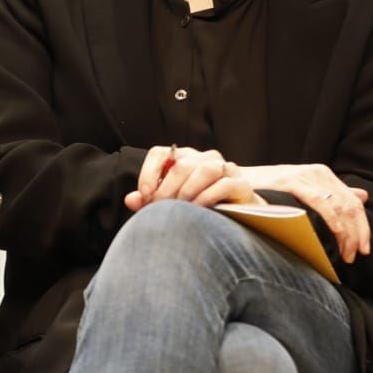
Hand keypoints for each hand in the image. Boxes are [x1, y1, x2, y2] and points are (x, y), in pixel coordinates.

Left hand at [124, 145, 267, 211]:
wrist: (237, 218)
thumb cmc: (200, 208)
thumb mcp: (172, 203)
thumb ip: (151, 200)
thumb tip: (131, 199)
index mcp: (183, 158)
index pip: (160, 154)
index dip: (149, 173)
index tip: (145, 195)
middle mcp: (203, 158)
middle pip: (181, 165)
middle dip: (167, 189)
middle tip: (161, 209)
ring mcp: (225, 168)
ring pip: (205, 169)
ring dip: (188, 191)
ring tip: (182, 208)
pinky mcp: (240, 183)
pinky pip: (223, 184)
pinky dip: (208, 197)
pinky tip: (199, 209)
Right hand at [242, 162, 370, 263]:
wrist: (236, 181)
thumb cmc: (267, 191)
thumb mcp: (303, 191)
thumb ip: (332, 194)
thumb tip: (364, 197)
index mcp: (323, 175)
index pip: (353, 202)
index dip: (363, 227)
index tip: (364, 250)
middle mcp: (318, 173)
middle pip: (350, 205)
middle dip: (357, 234)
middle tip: (354, 256)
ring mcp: (305, 176)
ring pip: (339, 205)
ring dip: (347, 233)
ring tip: (345, 253)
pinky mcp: (291, 182)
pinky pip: (319, 201)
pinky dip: (332, 218)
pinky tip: (338, 233)